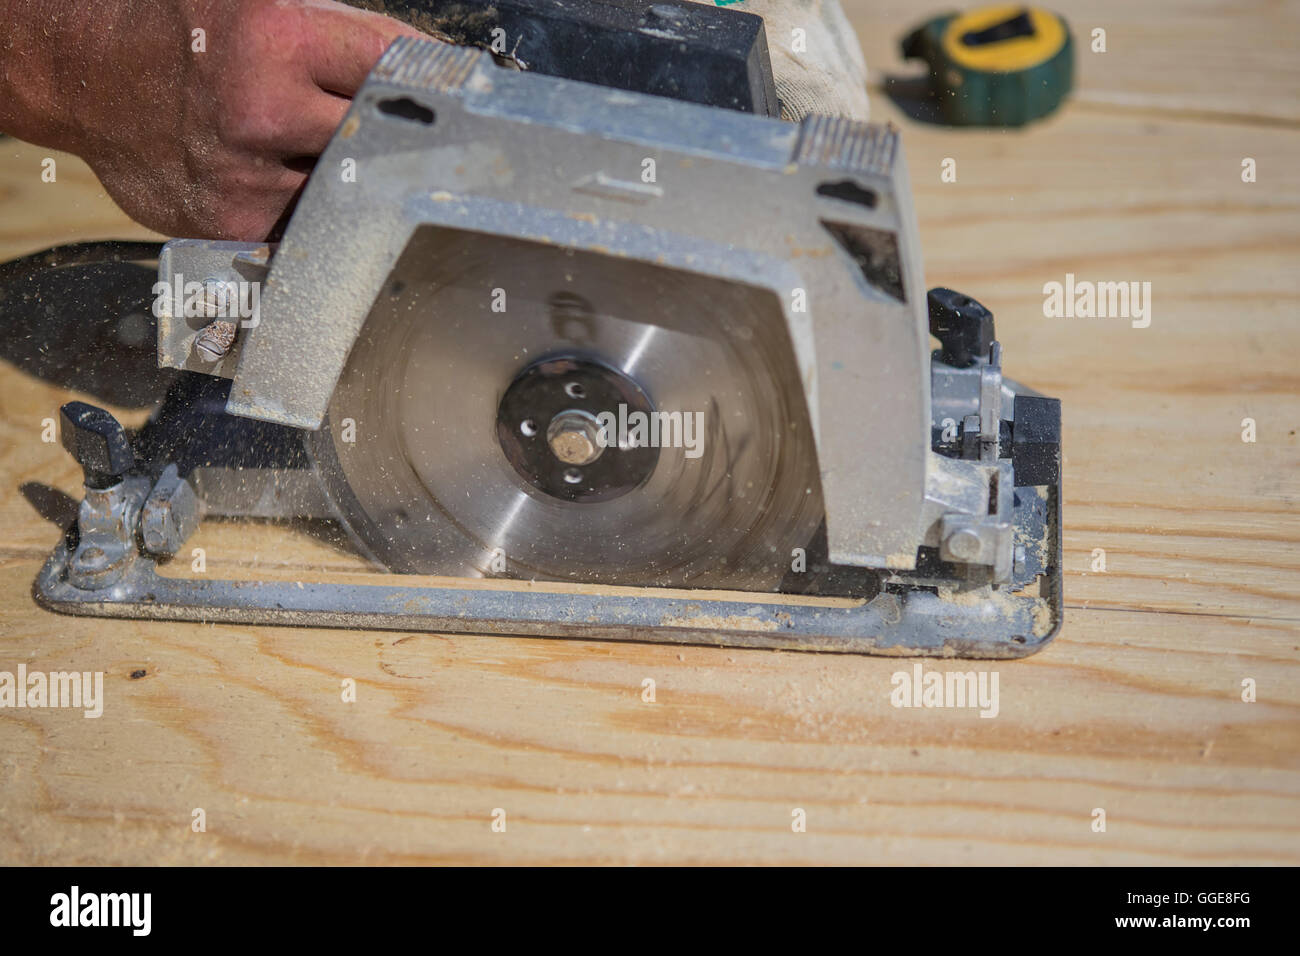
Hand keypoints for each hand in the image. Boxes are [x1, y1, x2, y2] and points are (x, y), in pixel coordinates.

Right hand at [0, 0, 423, 239]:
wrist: (87, 70)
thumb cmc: (187, 30)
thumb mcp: (267, 0)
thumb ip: (350, 36)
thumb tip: (440, 73)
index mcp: (276, 38)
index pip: (396, 68)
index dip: (434, 83)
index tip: (459, 99)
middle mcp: (260, 110)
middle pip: (381, 140)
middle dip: (400, 139)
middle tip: (424, 145)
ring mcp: (244, 178)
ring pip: (349, 192)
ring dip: (355, 181)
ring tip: (330, 159)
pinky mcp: (229, 229)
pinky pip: (307, 226)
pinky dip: (316, 213)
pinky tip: (297, 190)